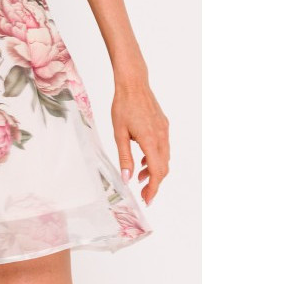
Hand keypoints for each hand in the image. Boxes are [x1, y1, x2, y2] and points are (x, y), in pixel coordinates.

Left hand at [111, 75, 169, 206]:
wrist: (133, 83)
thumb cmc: (123, 106)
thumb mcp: (119, 134)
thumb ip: (125, 158)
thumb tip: (127, 179)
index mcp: (150, 140)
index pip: (157, 171)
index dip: (154, 188)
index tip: (148, 200)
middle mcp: (161, 137)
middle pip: (163, 167)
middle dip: (155, 183)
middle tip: (144, 193)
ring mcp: (164, 130)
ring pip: (164, 158)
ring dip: (154, 170)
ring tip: (139, 177)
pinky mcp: (163, 125)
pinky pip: (163, 147)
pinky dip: (155, 158)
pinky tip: (142, 159)